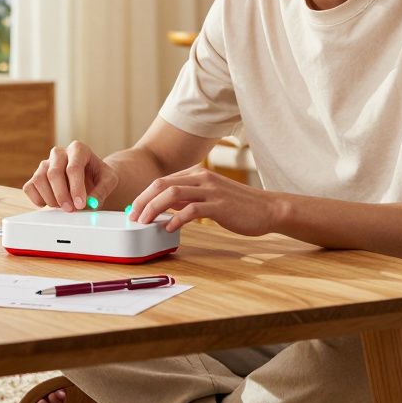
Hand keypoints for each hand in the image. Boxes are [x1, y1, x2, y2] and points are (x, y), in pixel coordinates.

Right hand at [23, 141, 118, 211]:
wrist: (91, 177)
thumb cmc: (99, 176)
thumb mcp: (109, 181)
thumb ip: (102, 190)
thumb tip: (91, 202)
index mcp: (78, 149)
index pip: (73, 168)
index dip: (76, 188)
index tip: (80, 204)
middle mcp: (60, 153)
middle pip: (54, 173)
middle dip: (62, 195)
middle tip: (70, 210)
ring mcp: (46, 163)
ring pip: (39, 179)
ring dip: (50, 198)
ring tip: (63, 207)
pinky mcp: (37, 175)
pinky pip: (29, 186)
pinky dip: (37, 199)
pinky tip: (49, 203)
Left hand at [129, 164, 281, 235]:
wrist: (268, 209)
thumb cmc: (238, 205)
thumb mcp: (209, 196)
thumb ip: (188, 198)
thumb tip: (165, 206)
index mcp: (197, 173)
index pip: (162, 181)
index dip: (145, 195)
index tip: (135, 210)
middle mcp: (202, 177)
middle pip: (162, 185)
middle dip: (143, 201)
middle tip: (133, 218)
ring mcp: (211, 190)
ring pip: (172, 194)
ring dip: (154, 209)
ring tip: (144, 223)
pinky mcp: (219, 205)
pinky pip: (191, 210)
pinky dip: (176, 219)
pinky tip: (169, 228)